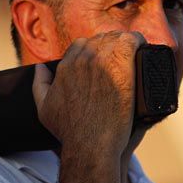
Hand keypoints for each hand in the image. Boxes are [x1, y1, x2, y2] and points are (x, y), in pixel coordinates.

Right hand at [32, 31, 142, 159]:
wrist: (90, 144)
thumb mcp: (44, 107)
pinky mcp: (121, 65)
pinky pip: (131, 41)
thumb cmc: (69, 131)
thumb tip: (40, 67)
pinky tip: (143, 46)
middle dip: (111, 45)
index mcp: (66, 66)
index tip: (105, 59)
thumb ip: (39, 84)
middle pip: (100, 40)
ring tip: (135, 51)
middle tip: (123, 57)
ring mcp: (102, 61)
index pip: (82, 45)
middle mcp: (83, 59)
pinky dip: (138, 41)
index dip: (95, 50)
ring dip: (125, 43)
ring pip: (116, 38)